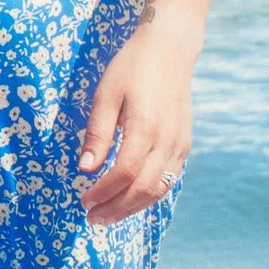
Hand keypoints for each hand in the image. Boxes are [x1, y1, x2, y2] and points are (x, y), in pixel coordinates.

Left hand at [76, 6, 195, 221]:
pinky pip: (169, 179)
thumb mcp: (106, 95)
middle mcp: (167, 140)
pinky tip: (130, 198)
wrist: (169, 50)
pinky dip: (149, 195)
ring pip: (158, 189)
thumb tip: (85, 169)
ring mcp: (180, 144)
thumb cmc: (131, 68)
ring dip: (133, 207)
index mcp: (146, 127)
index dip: (103, 192)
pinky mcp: (184, 144)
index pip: (123, 173)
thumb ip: (97, 133)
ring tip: (108, 216)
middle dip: (116, 208)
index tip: (83, 201)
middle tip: (92, 219)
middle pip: (142, 189)